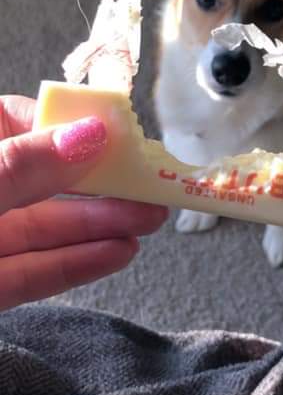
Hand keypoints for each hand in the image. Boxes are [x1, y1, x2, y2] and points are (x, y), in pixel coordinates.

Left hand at [0, 95, 167, 309]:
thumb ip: (22, 166)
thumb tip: (89, 134)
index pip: (20, 121)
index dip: (73, 125)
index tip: (120, 133)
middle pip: (44, 178)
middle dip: (101, 180)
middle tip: (150, 180)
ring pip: (45, 228)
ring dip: (101, 223)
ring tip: (150, 218)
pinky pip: (34, 273)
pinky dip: (78, 264)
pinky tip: (118, 251)